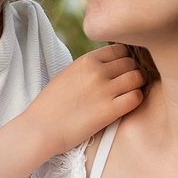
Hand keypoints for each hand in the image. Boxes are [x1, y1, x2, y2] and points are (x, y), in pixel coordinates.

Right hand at [21, 45, 143, 155]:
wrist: (40, 128)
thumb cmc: (52, 104)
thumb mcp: (68, 74)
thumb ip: (89, 67)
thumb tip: (111, 64)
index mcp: (86, 60)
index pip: (120, 49)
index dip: (124, 59)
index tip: (121, 70)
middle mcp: (97, 72)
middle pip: (131, 63)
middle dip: (132, 72)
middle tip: (126, 85)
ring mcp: (104, 91)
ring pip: (137, 78)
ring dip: (136, 85)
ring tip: (128, 94)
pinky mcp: (109, 111)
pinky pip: (136, 98)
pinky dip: (136, 100)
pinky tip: (126, 105)